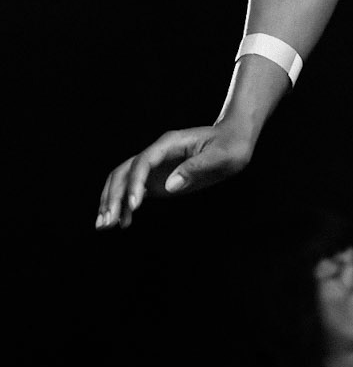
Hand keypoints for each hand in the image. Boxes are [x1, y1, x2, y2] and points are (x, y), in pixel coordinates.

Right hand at [95, 119, 256, 229]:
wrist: (234, 140)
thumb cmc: (229, 146)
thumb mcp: (219, 157)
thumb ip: (195, 169)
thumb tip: (169, 186)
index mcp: (169, 143)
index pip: (143, 162)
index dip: (136, 183)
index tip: (134, 205)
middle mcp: (156, 153)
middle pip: (124, 171)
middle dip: (113, 196)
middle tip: (107, 221)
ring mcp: (155, 166)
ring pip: (123, 181)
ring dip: (112, 201)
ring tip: (104, 226)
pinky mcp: (157, 178)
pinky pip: (134, 191)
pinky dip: (125, 206)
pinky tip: (123, 223)